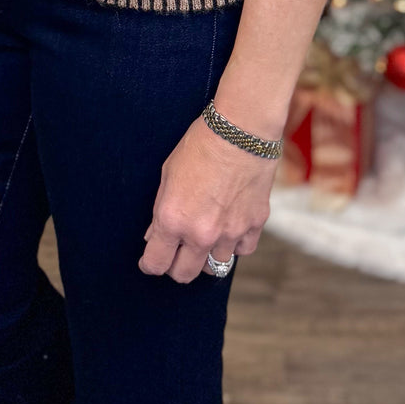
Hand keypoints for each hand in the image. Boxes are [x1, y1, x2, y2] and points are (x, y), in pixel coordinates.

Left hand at [138, 112, 275, 282]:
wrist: (241, 129)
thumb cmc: (200, 144)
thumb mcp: (168, 173)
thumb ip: (161, 210)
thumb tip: (155, 235)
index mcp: (173, 220)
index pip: (156, 264)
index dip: (150, 264)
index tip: (150, 261)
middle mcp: (201, 233)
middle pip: (184, 274)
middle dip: (176, 266)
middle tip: (176, 252)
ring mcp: (230, 233)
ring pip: (215, 267)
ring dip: (207, 255)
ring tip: (205, 236)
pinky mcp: (254, 225)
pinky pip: (242, 250)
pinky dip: (235, 244)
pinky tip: (230, 227)